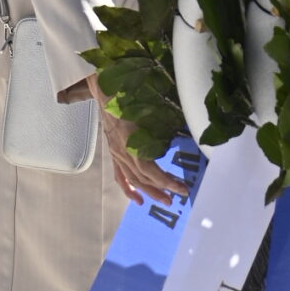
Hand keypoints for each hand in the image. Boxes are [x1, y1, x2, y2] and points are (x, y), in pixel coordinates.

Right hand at [60, 75, 183, 205]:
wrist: (106, 90)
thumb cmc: (128, 96)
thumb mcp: (148, 110)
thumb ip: (161, 125)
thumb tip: (181, 135)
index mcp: (131, 143)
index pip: (151, 171)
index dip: (167, 182)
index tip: (183, 188)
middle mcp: (123, 152)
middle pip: (143, 179)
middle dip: (161, 190)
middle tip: (178, 197)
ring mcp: (117, 153)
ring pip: (133, 179)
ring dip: (149, 192)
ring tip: (164, 200)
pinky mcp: (114, 152)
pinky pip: (119, 175)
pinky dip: (128, 188)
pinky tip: (137, 199)